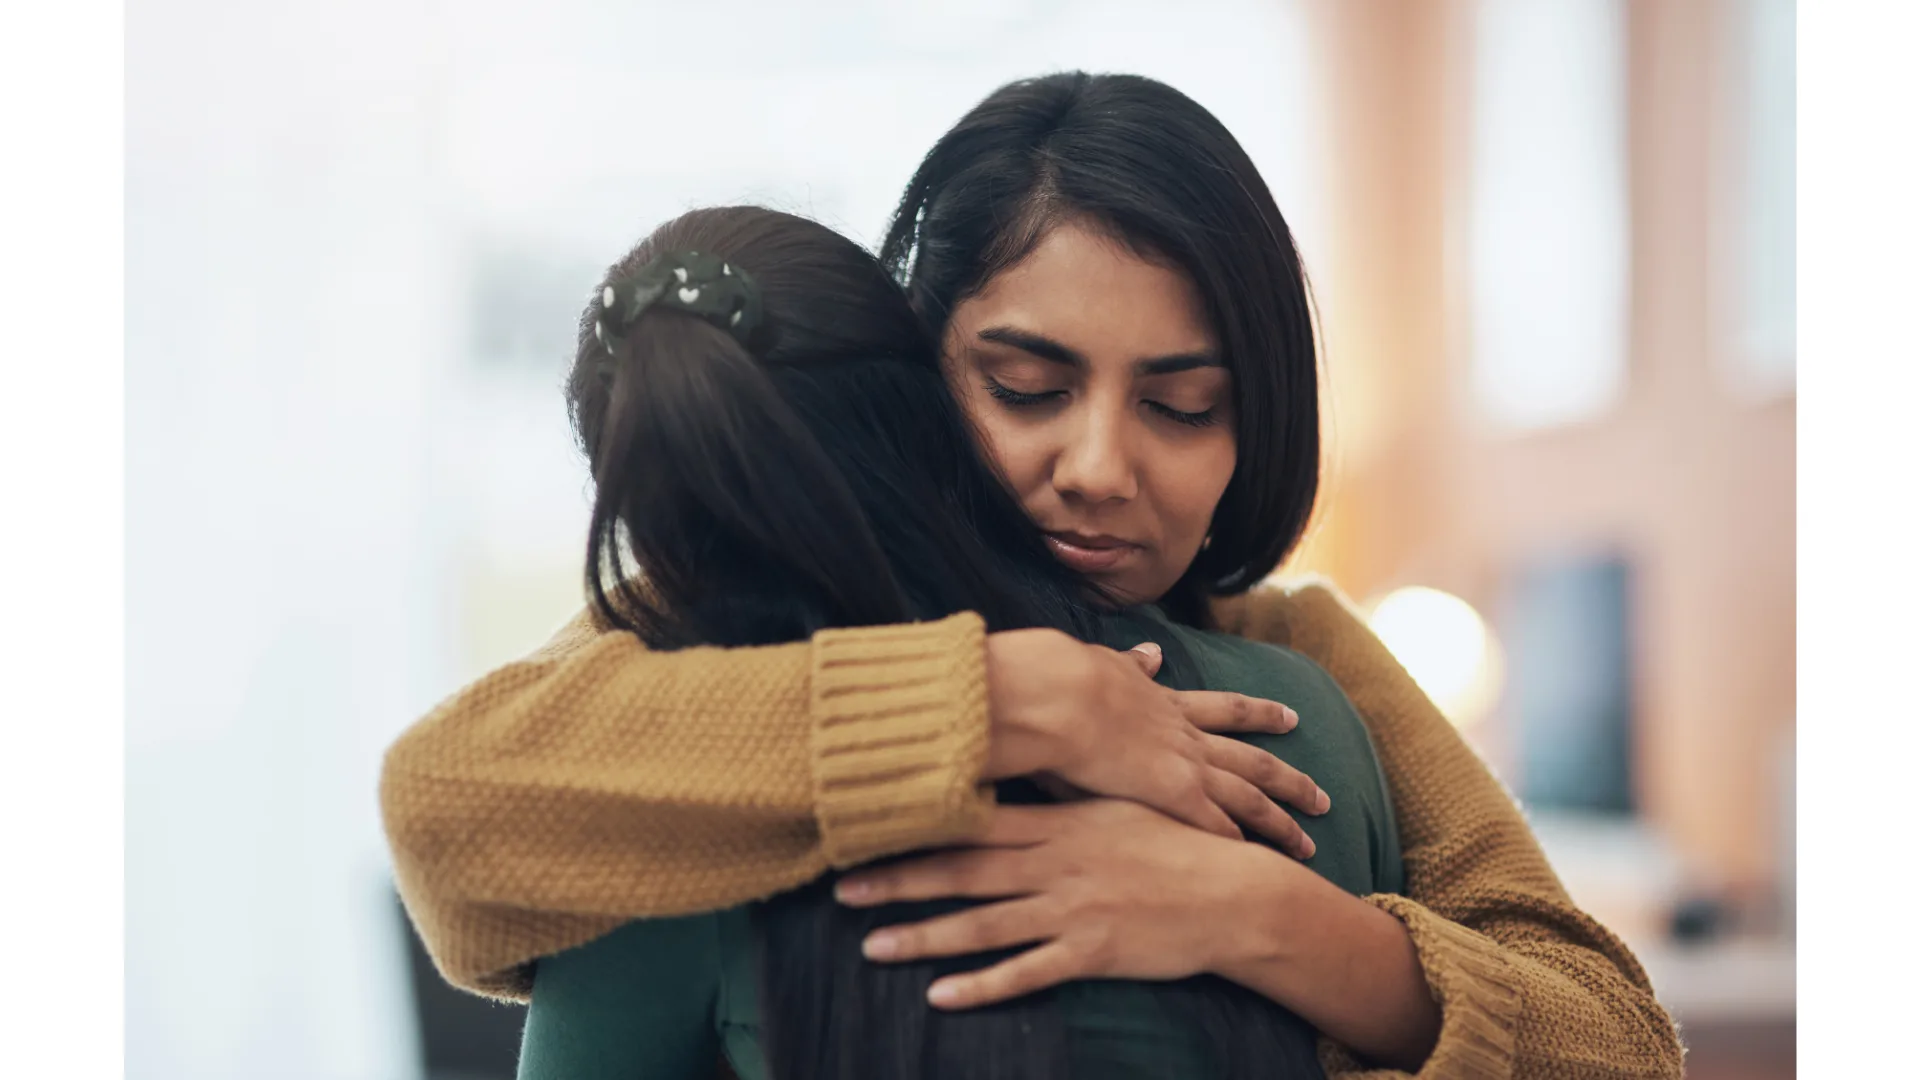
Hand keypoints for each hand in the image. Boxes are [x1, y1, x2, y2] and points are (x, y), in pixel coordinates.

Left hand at [835, 799, 1303, 1007]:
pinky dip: (982, 986)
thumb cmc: (1174, 842)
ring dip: (925, 937)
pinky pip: (1026, 972)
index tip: (869, 824)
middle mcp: (1056, 864)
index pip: (975, 821)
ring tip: (872, 945)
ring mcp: (1071, 910)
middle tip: (841, 887)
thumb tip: (1021, 759)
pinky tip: (941, 995)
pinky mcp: (1090, 953)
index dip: (920, 824)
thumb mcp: (1115, 803)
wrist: (1231, 893)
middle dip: (900, 880)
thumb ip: (1063, 789)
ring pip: (984, 925)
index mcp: (1059, 823)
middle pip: (965, 872)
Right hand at [982, 628, 1326, 855]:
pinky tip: (1257, 864)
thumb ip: (1131, 664)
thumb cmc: (1070, 679)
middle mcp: (1186, 738)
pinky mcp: (1174, 796)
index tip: (1290, 718)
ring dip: (1281, 821)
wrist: (1063, 696)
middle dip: (1290, 779)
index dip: (1260, 715)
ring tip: (1310, 843)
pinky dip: (1239, 845)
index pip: (1225, 709)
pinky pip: (1217, 827)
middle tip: (1323, 796)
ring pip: (1250, 798)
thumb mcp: (1107, 663)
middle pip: (1253, 761)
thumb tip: (1151, 653)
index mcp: (1167, 704)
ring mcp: (1185, 767)